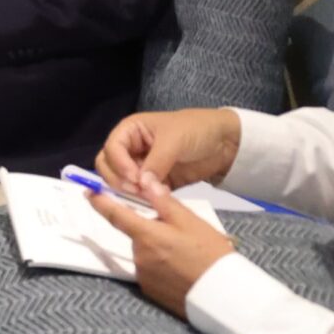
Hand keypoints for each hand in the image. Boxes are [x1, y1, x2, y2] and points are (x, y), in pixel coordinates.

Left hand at [87, 170, 236, 317]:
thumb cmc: (209, 253)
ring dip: (158, 248)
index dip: (100, 202)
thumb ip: (163, 201)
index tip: (89, 192)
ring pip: (145, 252)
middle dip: (152, 229)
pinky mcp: (151, 292)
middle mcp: (139, 256)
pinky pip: (151, 270)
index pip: (115, 215)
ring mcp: (144, 276)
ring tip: (186, 253)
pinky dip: (161, 266)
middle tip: (180, 233)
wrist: (223, 295)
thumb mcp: (189, 221)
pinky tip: (182, 268)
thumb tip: (144, 181)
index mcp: (146, 235)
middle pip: (138, 234)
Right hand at [96, 107, 241, 193]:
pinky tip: (155, 203)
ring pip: (122, 182)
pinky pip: (140, 193)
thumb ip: (156, 162)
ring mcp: (142, 166)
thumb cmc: (196, 130)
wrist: (224, 142)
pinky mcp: (154, 182)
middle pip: (109, 166)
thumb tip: (141, 185)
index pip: (111, 148)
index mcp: (131, 131)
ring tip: (147, 198)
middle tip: (137, 191)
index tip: (134, 178)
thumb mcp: (174, 140)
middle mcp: (132, 148)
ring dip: (130, 192)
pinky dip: (144, 199)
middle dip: (119, 179)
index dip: (118, 164)